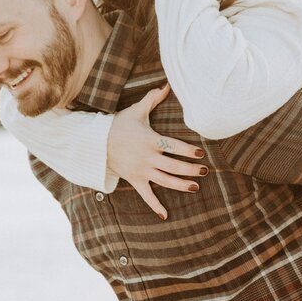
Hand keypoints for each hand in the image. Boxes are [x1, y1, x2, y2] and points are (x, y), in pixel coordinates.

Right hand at [106, 84, 207, 219]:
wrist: (97, 142)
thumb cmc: (119, 125)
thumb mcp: (136, 111)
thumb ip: (153, 99)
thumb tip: (166, 85)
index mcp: (150, 140)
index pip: (174, 146)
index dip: (188, 150)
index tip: (200, 153)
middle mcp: (147, 158)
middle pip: (174, 166)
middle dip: (191, 169)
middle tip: (204, 171)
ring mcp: (141, 171)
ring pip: (165, 181)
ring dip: (181, 185)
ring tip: (195, 187)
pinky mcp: (135, 180)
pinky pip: (146, 195)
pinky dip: (155, 206)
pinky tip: (165, 215)